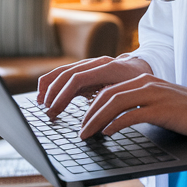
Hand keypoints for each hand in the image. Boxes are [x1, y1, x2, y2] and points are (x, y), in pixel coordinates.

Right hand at [37, 56, 152, 117]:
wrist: (145, 66)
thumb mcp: (133, 95)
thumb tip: (99, 124)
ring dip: (50, 87)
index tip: (54, 110)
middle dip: (53, 93)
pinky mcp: (86, 70)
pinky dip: (54, 84)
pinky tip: (47, 95)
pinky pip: (66, 74)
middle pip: (67, 74)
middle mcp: (96, 63)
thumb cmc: (141, 84)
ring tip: (41, 103)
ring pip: (63, 71)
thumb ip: (116, 106)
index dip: (63, 95)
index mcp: (108, 68)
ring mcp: (90, 64)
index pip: (78, 79)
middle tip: (46, 111)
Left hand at [79, 74, 186, 139]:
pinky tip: (107, 133)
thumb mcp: (155, 103)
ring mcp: (153, 95)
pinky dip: (116, 124)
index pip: (107, 89)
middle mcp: (145, 83)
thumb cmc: (183, 111)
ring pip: (115, 103)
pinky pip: (132, 114)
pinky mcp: (162, 109)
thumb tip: (111, 120)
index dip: (90, 105)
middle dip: (88, 114)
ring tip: (87, 134)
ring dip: (97, 120)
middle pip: (107, 95)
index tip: (80, 120)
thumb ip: (135, 105)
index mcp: (141, 80)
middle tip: (79, 131)